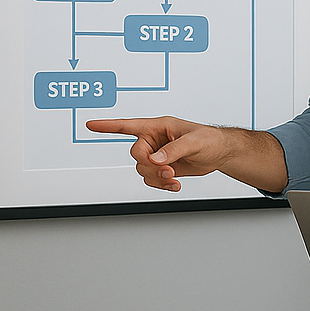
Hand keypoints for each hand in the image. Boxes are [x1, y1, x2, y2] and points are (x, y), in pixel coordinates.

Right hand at [84, 116, 224, 190]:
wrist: (219, 153)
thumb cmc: (208, 139)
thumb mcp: (193, 142)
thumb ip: (173, 150)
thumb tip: (156, 159)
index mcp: (157, 127)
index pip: (128, 126)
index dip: (108, 126)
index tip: (91, 125)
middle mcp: (153, 140)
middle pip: (136, 154)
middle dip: (150, 165)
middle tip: (168, 171)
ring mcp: (157, 155)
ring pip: (142, 169)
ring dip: (156, 177)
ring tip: (174, 178)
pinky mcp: (162, 168)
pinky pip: (151, 179)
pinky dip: (161, 184)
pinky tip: (174, 184)